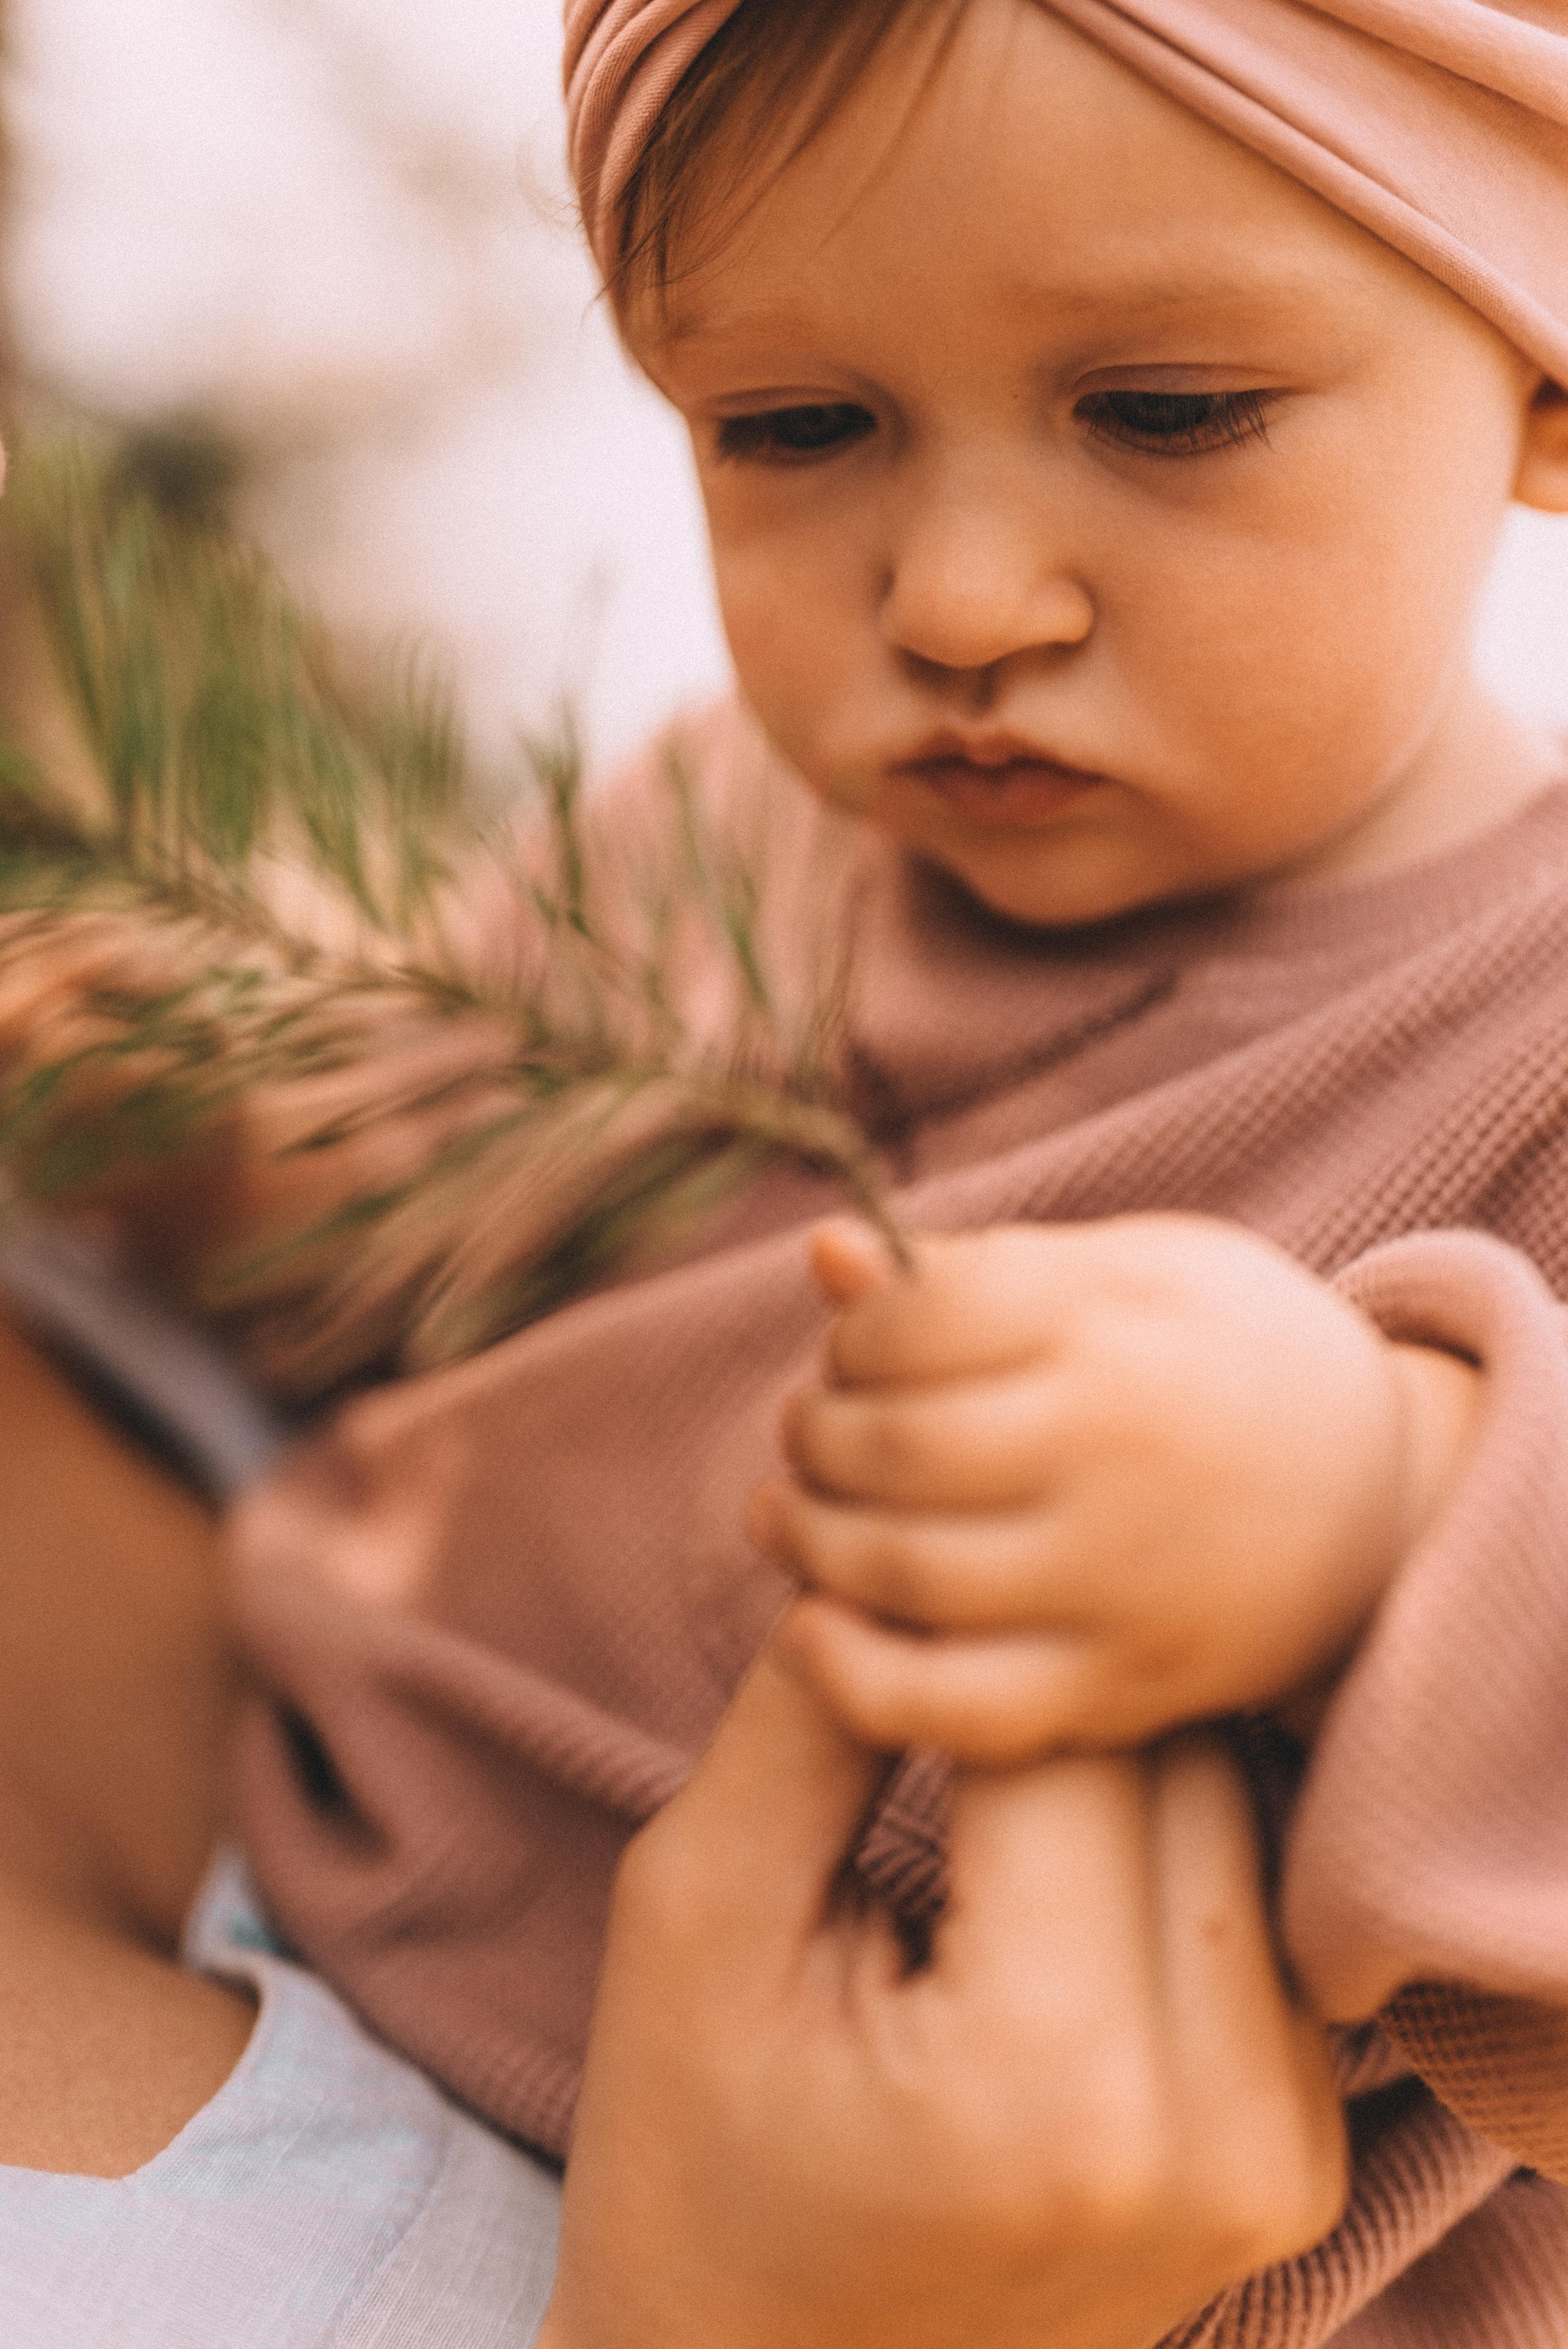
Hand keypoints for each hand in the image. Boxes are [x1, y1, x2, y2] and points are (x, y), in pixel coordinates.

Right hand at [538, 1626, 1346, 2348]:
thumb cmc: (698, 2154)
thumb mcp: (700, 1913)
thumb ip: (810, 1716)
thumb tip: (880, 1550)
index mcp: (1052, 2071)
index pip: (1063, 1731)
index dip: (959, 1634)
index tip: (869, 1604)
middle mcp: (1217, 2125)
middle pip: (1181, 1760)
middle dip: (1047, 1689)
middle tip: (925, 1663)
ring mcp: (1281, 2154)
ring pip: (1238, 1815)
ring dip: (1116, 1759)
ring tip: (979, 1768)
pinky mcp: (1297, 2154)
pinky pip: (1253, 1909)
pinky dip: (1163, 1850)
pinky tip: (1053, 1856)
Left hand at [751, 1216, 1478, 1760]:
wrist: (1384, 1494)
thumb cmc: (1224, 1355)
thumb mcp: (1125, 1273)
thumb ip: (970, 1272)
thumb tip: (823, 1249)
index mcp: (1114, 1323)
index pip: (910, 1324)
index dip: (850, 1338)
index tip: (855, 1349)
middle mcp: (1117, 1450)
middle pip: (889, 1448)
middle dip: (812, 1437)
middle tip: (809, 1431)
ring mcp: (1122, 1579)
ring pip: (902, 1574)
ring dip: (807, 1542)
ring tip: (790, 1515)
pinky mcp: (1124, 1686)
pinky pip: (957, 1708)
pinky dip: (855, 1677)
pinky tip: (814, 1630)